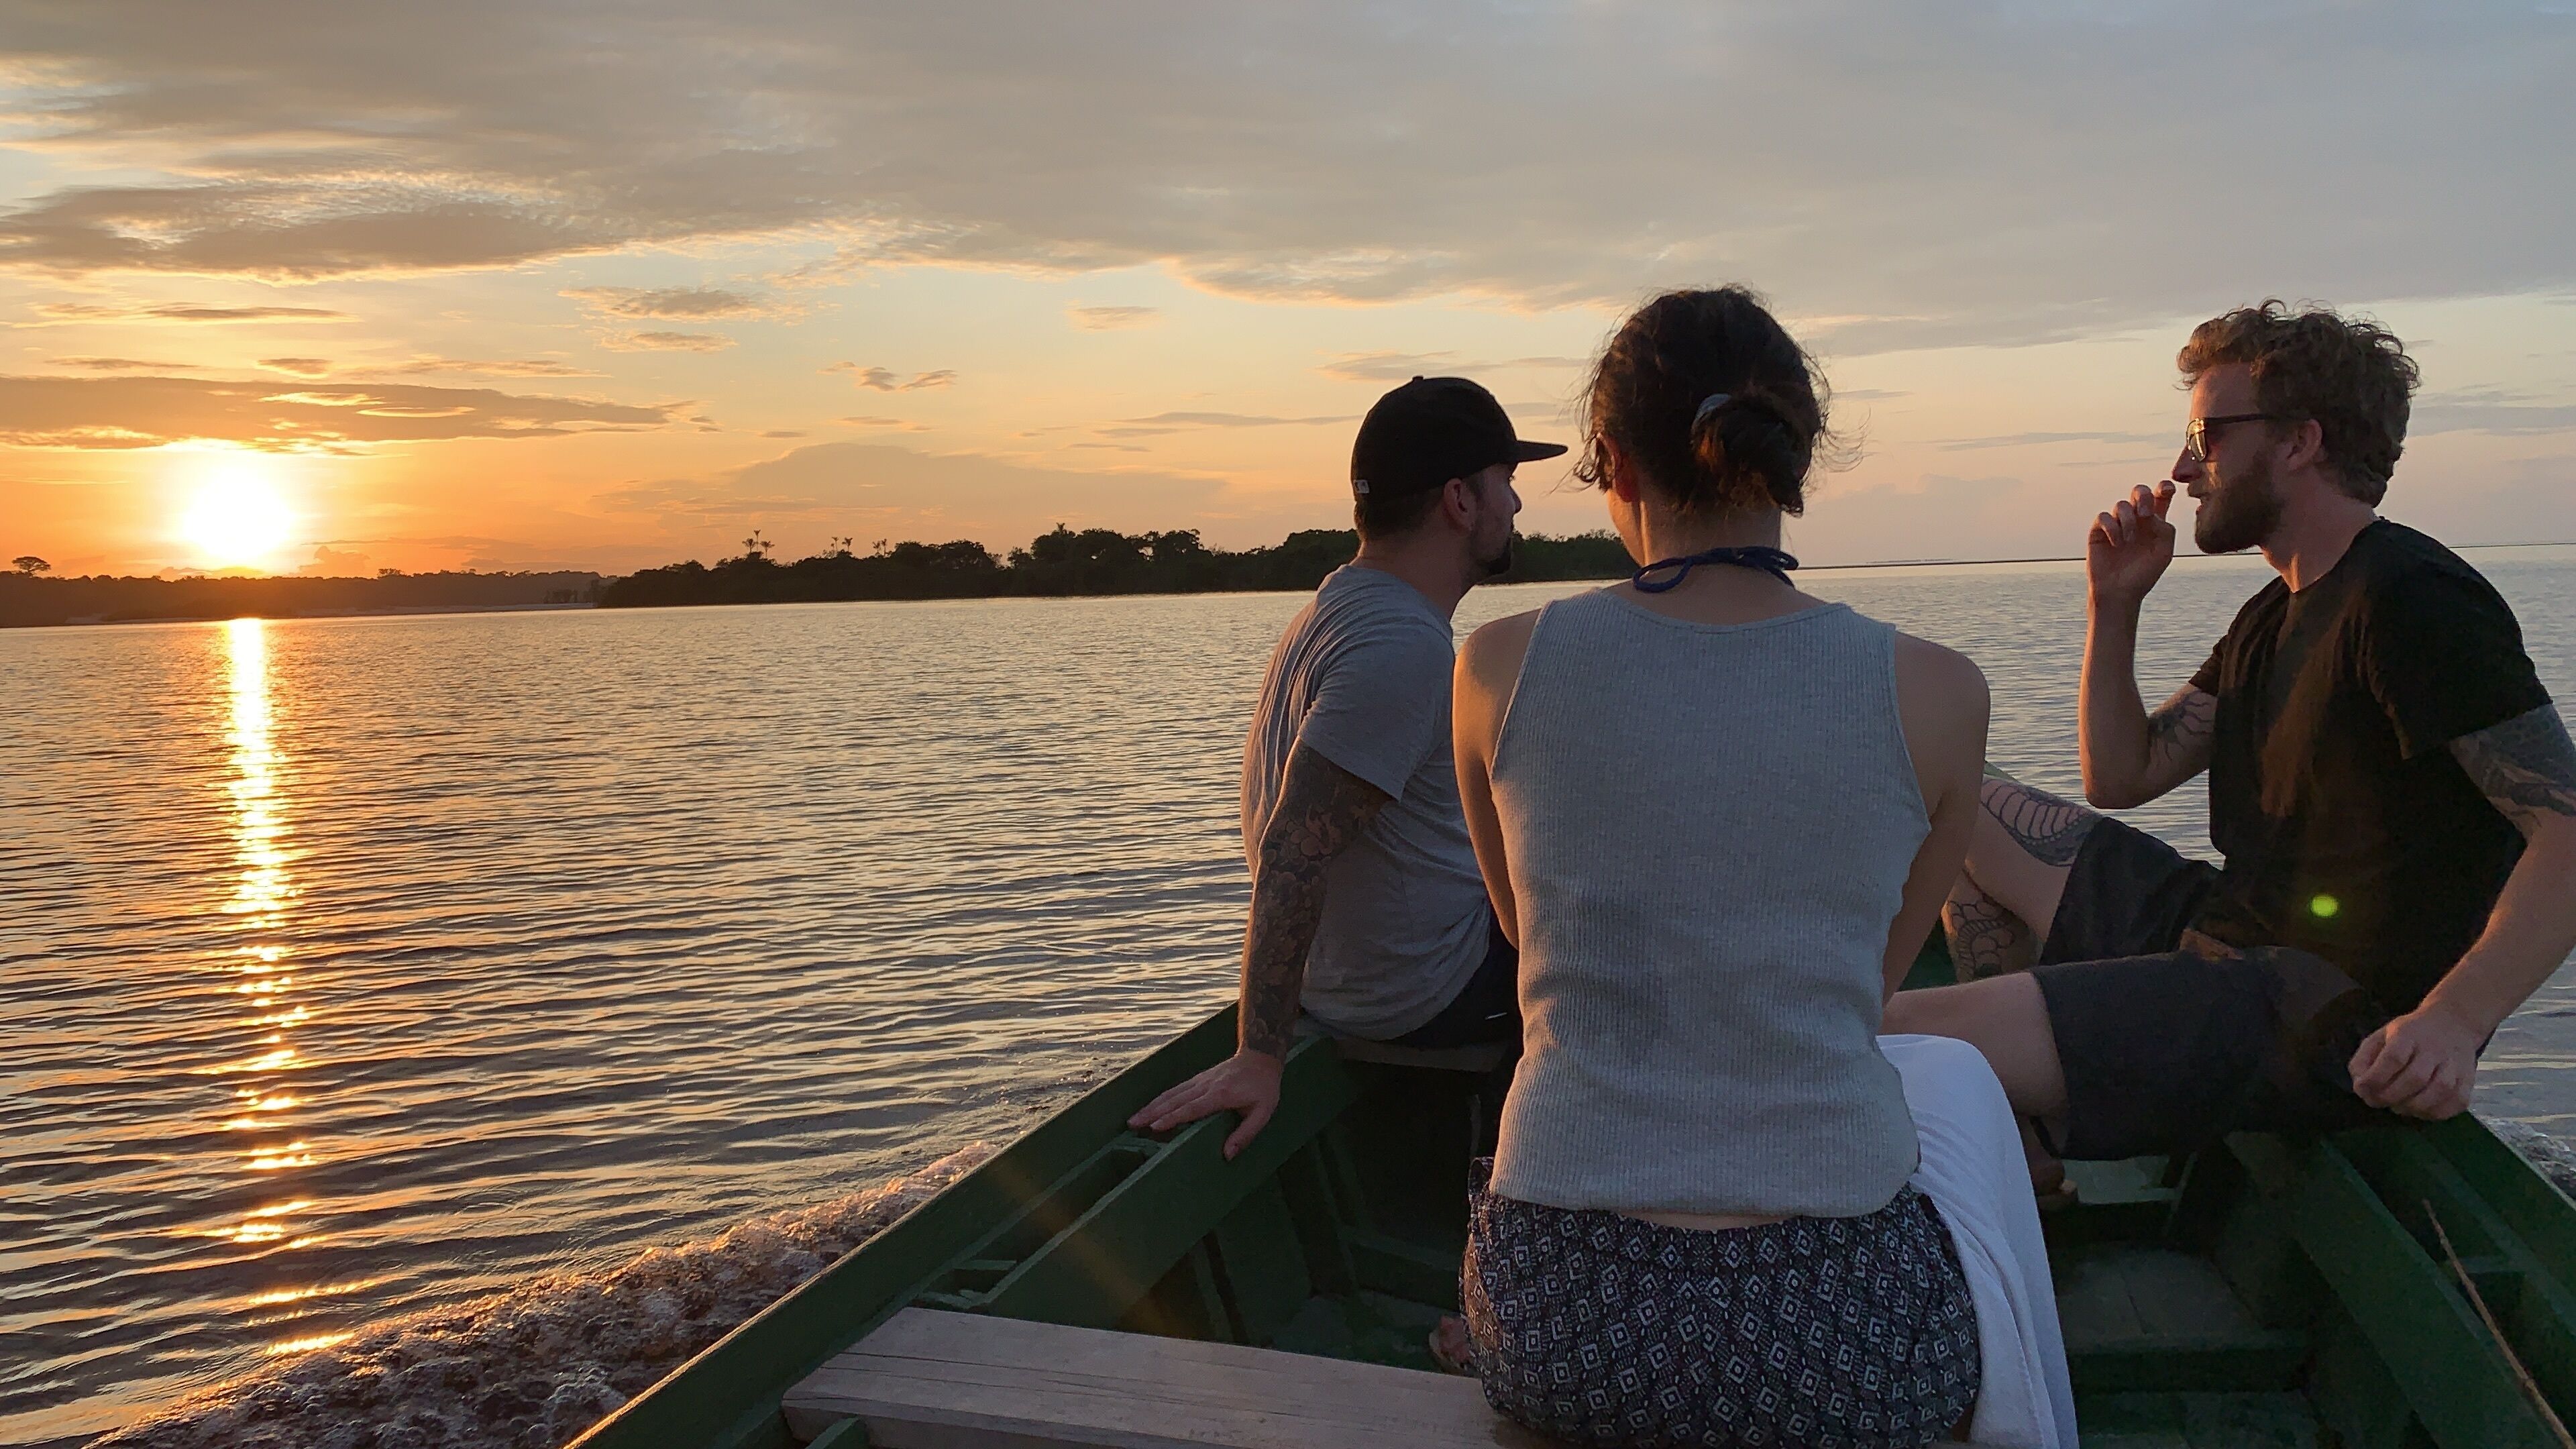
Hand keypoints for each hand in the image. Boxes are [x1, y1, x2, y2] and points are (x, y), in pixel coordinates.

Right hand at [1126, 1050, 1284, 1158]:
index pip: (1191, 1108)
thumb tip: (1227, 1155)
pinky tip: (1150, 1107)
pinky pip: (1175, 1090)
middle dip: (1152, 1113)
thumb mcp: (1263, 1112)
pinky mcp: (1198, 1079)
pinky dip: (1160, 1099)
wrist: (1260, 1057)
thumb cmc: (1263, 1088)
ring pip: (1171, 1093)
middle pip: (1174, 1100)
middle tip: (1132, 1125)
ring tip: (1133, 1118)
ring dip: (1151, 1106)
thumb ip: (1245, 1134)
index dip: (1172, 1118)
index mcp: (1220, 1095)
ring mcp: (1200, 1080)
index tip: (1155, 1127)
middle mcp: (1205, 1086)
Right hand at [2087, 481, 2176, 607]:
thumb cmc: (2143, 574)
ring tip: (2129, 540)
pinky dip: (2112, 528)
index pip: (2161, 496)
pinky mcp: (2099, 531)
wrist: (2119, 592)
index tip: (2168, 489)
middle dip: (2143, 496)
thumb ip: (2166, 529)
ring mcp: (2117, 524)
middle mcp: (2136, 520)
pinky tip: (2117, 543)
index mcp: (2154, 523)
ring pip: (2122, 505)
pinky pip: (2104, 517)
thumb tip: (2152, 514)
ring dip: (2128, 521)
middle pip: (2140, 491)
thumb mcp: (2164, 552)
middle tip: (2146, 513)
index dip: (2164, 487)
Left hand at [2348, 1001, 2483, 1119]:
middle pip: (2415, 1078)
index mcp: (2408, 1034)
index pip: (2393, 1058)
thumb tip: (2359, 1083)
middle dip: (2390, 1096)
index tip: (2361, 1089)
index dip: (2375, 1078)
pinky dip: (2436, 1113)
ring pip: (2438, 1091)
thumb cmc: (2411, 1034)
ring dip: (2413, 1107)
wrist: (2454, 1024)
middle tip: (2377, 1102)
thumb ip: (2365, 1058)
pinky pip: (2456, 1103)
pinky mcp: (2468, 1080)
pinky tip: (2420, 1110)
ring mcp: (2455, 1065)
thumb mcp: (2381, 1036)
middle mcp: (2435, 1049)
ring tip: (2398, 1107)